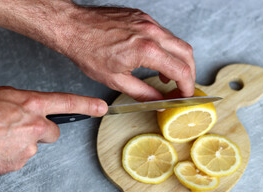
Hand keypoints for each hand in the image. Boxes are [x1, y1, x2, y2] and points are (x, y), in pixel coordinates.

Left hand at [0, 1, 195, 100]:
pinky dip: (166, 49)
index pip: (181, 70)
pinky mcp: (142, 17)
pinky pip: (164, 34)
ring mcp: (148, 22)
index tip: (185, 95)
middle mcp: (151, 32)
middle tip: (181, 88)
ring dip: (178, 61)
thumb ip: (143, 93)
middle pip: (186, 53)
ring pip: (177, 42)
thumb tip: (159, 102)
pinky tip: (156, 59)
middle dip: (189, 73)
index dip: (187, 86)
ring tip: (167, 77)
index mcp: (146, 49)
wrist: (73, 27)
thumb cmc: (88, 51)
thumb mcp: (116, 80)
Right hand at [0, 87, 107, 175]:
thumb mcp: (3, 95)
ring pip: (34, 145)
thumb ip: (25, 103)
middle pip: (53, 132)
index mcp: (32, 104)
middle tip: (22, 129)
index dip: (87, 105)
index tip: (101, 107)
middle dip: (42, 131)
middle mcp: (35, 125)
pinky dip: (12, 154)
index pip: (68, 102)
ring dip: (22, 142)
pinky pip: (21, 157)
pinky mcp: (19, 162)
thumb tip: (34, 109)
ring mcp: (28, 146)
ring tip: (0, 137)